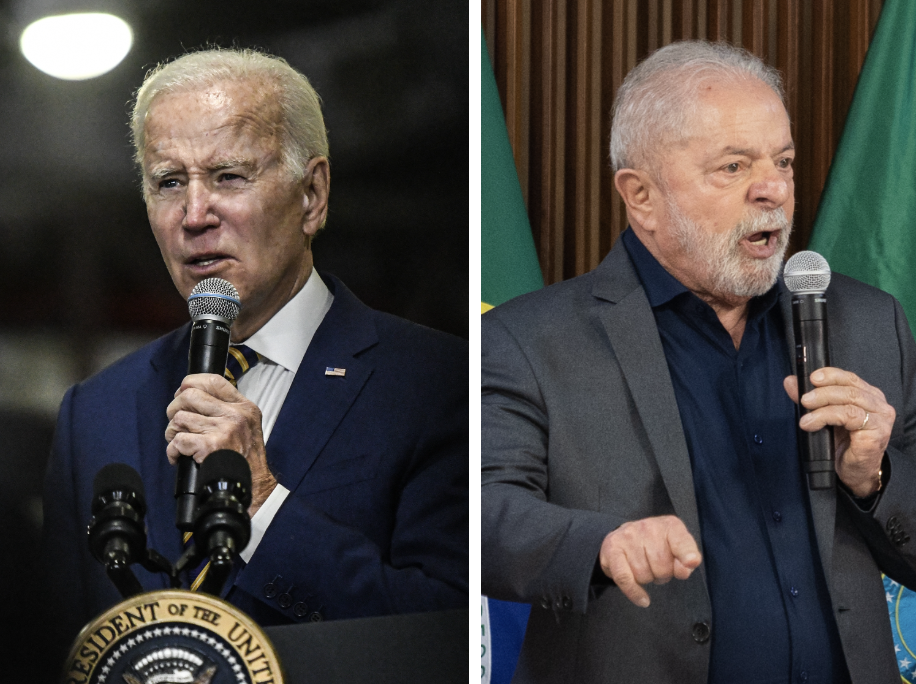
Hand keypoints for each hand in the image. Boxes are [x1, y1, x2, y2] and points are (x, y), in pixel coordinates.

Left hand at [165, 373, 277, 513]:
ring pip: (179, 419)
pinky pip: (178, 441)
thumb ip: (228, 410)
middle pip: (190, 396)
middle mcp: (235, 415)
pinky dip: (173, 451)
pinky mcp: (210, 447)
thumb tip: (193, 397)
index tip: (182, 391)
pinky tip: (180, 457)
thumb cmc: (247, 459)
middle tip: (176, 423)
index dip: (191, 382)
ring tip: (179, 443)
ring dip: (172, 432)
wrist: (253, 486)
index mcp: (244, 407)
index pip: (214, 381)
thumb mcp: (248, 426)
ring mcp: (223, 430)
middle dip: (174, 408)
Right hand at [599, 515, 701, 607]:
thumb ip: (686, 560)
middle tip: (658, 568)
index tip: (690, 562)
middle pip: (662, 566)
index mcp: (669, 525)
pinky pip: (624, 578)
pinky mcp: (612, 548)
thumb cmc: (656, 545)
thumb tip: (684, 570)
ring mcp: (628, 536)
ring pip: (643, 574)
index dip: (687, 554)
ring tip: (645, 568)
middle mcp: (648, 526)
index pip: (681, 541)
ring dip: (647, 579)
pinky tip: (642, 599)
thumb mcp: (677, 549)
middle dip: (663, 575)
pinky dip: (634, 592)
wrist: (626, 535)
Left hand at [783, 368, 893, 496]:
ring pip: (850, 400)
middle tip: (804, 399)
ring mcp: (880, 418)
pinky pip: (851, 417)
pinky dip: (827, 417)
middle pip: (849, 388)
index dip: (830, 374)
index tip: (811, 378)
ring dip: (823, 404)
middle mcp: (878, 404)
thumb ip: (810, 398)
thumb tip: (791, 382)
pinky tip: (812, 424)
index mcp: (868, 396)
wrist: (855, 472)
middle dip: (822, 391)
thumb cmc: (843, 445)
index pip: (849, 378)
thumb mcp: (824, 417)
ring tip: (806, 416)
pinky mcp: (877, 432)